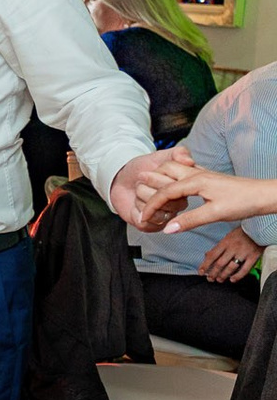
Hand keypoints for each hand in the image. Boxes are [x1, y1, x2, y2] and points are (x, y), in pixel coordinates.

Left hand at [109, 146, 194, 230]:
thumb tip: (189, 160)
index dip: (160, 176)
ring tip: (141, 191)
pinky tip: (137, 203)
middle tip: (144, 180)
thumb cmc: (143, 168)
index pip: (177, 183)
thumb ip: (178, 153)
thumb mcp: (161, 156)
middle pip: (166, 196)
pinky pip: (147, 220)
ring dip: (142, 195)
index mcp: (186, 187)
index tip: (153, 169)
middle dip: (149, 184)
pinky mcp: (154, 226)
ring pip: (156, 207)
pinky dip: (137, 209)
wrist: (121, 179)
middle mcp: (179, 203)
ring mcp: (167, 215)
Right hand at [145, 167, 276, 232]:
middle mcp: (197, 174)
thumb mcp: (215, 214)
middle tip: (135, 190)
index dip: (151, 206)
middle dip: (149, 183)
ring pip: (174, 170)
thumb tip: (167, 229)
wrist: (263, 195)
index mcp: (195, 182)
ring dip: (160, 178)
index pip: (164, 192)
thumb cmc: (243, 202)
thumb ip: (189, 220)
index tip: (142, 218)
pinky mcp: (208, 178)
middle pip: (165, 173)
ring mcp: (203, 175)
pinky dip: (173, 179)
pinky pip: (184, 174)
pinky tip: (174, 186)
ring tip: (150, 187)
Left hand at [198, 226, 260, 281]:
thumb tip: (207, 255)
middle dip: (213, 273)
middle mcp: (233, 248)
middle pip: (220, 263)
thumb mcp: (228, 236)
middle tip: (209, 278)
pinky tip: (232, 279)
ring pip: (230, 267)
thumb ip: (218, 247)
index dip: (205, 265)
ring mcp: (243, 253)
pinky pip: (245, 269)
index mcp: (225, 242)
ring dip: (223, 275)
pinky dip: (238, 276)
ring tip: (219, 280)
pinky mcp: (253, 257)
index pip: (212, 255)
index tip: (200, 272)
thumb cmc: (242, 233)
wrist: (260, 228)